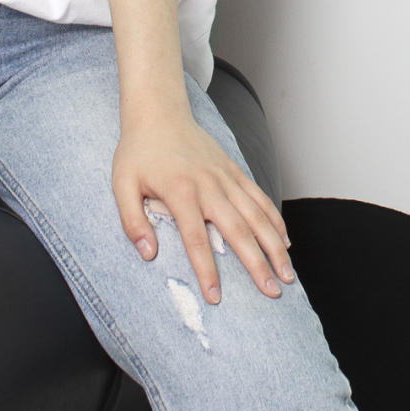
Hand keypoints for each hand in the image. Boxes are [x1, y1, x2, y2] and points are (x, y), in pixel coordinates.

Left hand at [113, 108, 293, 303]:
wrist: (159, 113)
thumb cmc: (138, 153)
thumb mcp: (122, 185)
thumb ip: (133, 221)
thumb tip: (148, 255)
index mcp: (180, 192)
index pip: (197, 239)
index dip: (207, 270)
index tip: (216, 297)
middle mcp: (209, 186)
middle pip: (238, 231)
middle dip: (257, 264)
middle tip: (271, 292)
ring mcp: (226, 178)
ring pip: (257, 216)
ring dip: (274, 246)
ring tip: (287, 274)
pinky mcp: (234, 171)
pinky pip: (259, 198)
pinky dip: (275, 220)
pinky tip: (285, 241)